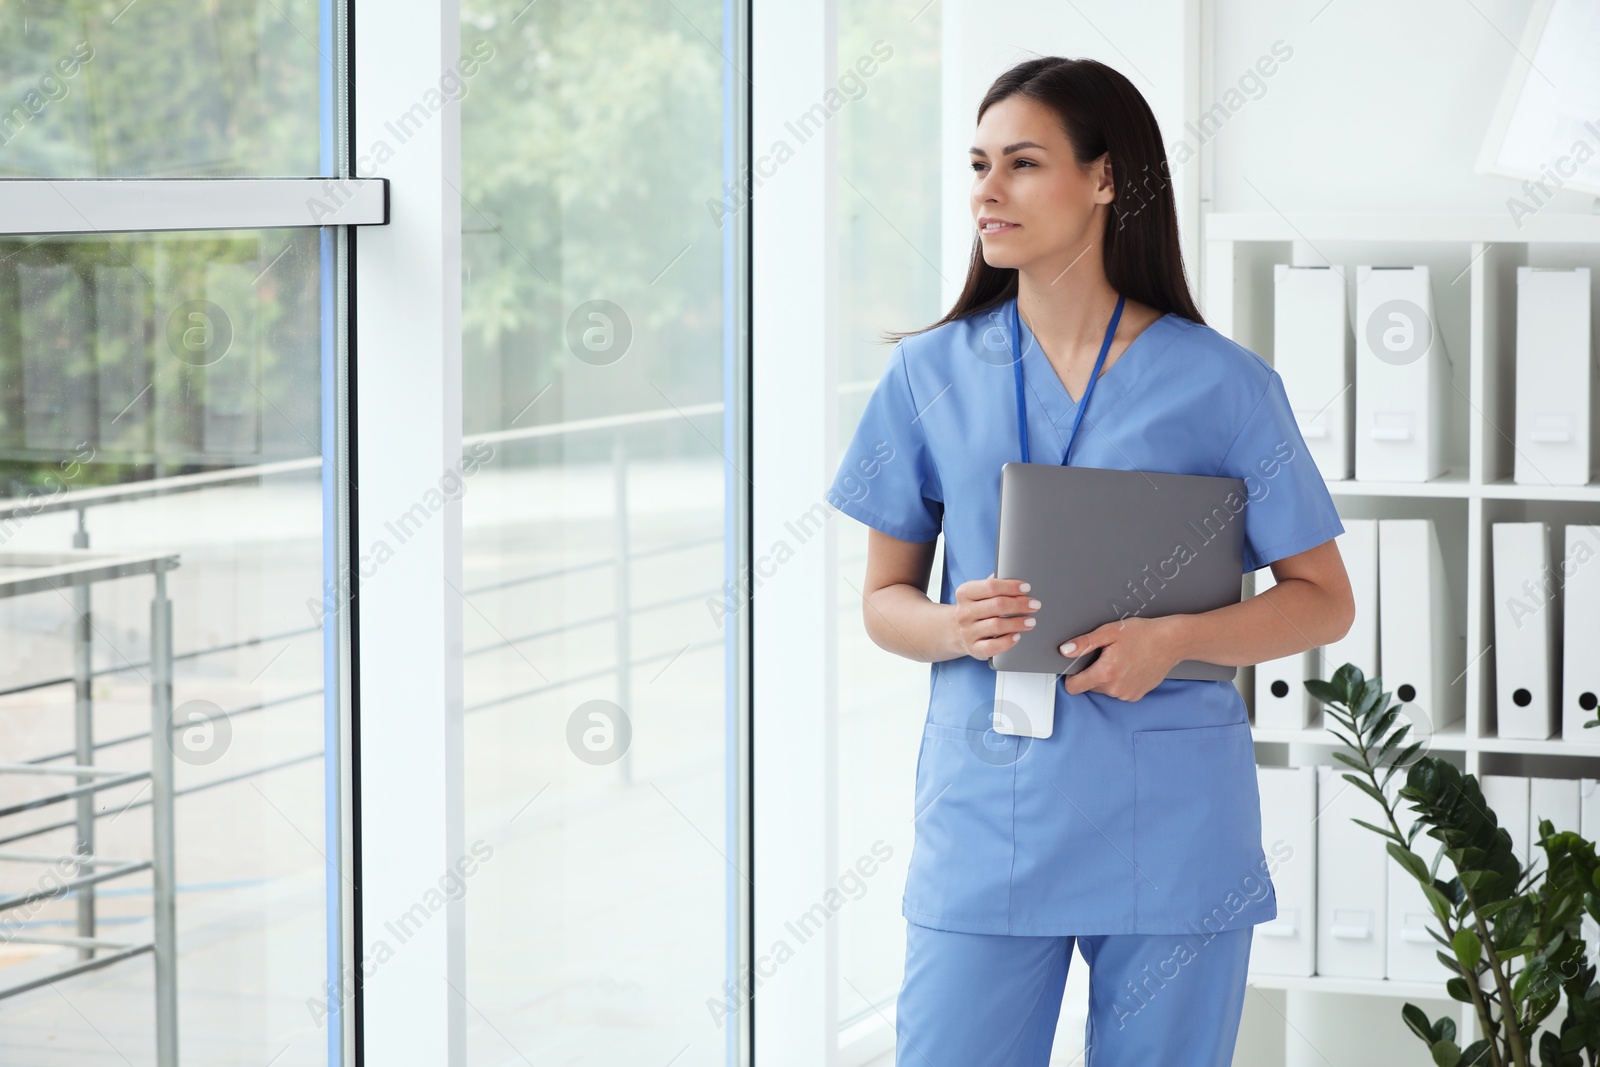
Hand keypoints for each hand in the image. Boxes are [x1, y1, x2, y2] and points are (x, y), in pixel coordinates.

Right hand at [952, 572, 1040, 660]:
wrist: (957, 631)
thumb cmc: (976, 608)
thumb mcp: (979, 592)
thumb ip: (994, 583)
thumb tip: (1014, 573)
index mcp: (965, 593)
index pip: (990, 586)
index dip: (1011, 586)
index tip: (1026, 587)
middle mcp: (964, 612)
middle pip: (997, 605)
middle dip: (1020, 604)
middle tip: (1035, 604)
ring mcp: (967, 632)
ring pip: (997, 626)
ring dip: (1018, 623)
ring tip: (1031, 621)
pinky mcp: (974, 648)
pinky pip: (993, 647)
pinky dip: (1008, 641)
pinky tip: (1017, 636)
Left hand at [1059, 616, 1182, 700]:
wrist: (1172, 642)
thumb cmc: (1143, 634)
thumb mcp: (1110, 632)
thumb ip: (1084, 643)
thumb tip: (1064, 651)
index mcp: (1105, 674)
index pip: (1073, 687)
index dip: (1071, 676)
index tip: (1077, 666)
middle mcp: (1115, 689)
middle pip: (1089, 686)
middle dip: (1092, 672)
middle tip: (1106, 655)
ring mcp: (1127, 694)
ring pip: (1104, 689)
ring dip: (1107, 677)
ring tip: (1120, 659)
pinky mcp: (1136, 695)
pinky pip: (1118, 691)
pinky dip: (1120, 681)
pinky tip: (1130, 666)